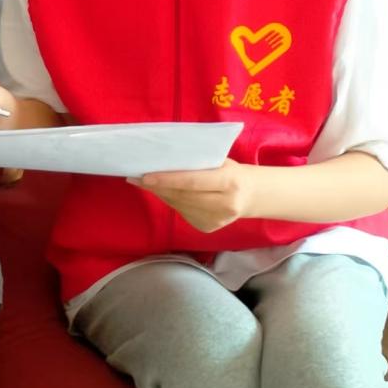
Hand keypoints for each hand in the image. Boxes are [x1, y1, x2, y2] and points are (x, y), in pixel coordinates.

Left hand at [129, 159, 255, 232]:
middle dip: (158, 187)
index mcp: (229, 182)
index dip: (167, 180)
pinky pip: (182, 212)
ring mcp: (217, 220)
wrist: (250, 196)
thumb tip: (161, 160)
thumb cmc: (230, 171)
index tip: (145, 176)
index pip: (192, 182)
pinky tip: (163, 192)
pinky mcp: (208, 228)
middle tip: (137, 177)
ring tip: (145, 183)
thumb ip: (197, 162)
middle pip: (182, 196)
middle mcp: (225, 205)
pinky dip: (171, 201)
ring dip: (160, 194)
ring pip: (179, 205)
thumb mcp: (220, 162)